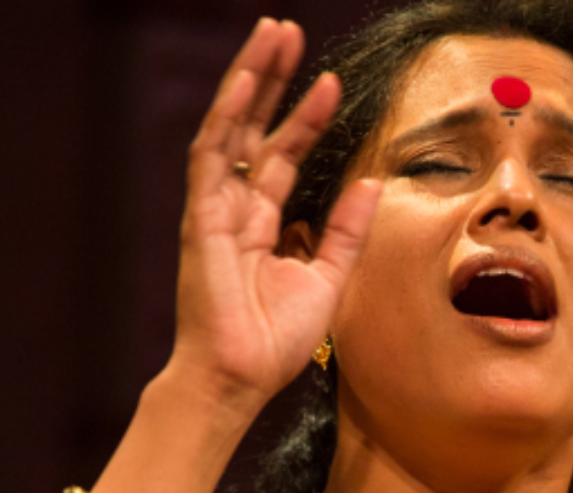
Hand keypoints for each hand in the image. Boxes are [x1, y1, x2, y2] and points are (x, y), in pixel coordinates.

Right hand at [170, 18, 379, 409]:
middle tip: (287, 32)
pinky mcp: (200, 218)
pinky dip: (227, 117)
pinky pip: (211, 156)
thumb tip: (372, 180)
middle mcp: (235, 207)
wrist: (240, 379)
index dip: (307, 118)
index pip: (284, 155)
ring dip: (249, 80)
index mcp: (261, 222)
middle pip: (254, 129)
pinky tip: (246, 82)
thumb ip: (347, 228)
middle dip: (271, 80)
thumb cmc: (277, 340)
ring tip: (270, 36)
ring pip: (229, 128)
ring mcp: (214, 209)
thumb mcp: (328, 276)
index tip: (333, 83)